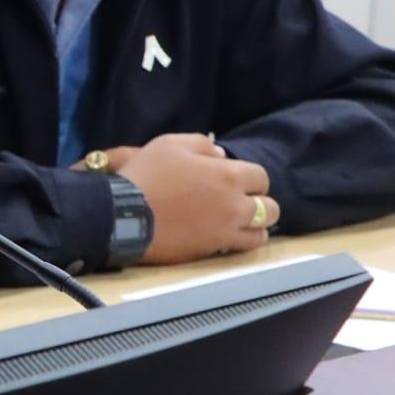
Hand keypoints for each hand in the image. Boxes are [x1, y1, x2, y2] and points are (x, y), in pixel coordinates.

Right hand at [86, 133, 279, 264]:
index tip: (236, 181)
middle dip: (260, 204)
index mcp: (228, 175)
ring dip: (254, 226)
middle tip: (241, 203)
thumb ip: (201, 145)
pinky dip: (239, 242)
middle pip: (270, 208)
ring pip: (261, 233)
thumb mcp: (169, 144)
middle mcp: (236, 205)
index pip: (261, 177)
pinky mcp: (212, 250)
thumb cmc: (146, 174)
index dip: (251, 179)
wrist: (124, 214)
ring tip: (238, 224)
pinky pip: (241, 249)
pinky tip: (226, 237)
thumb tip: (221, 155)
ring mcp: (226, 230)